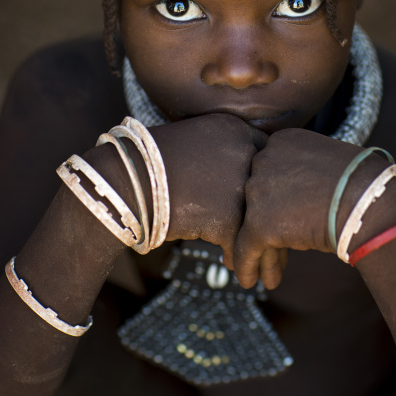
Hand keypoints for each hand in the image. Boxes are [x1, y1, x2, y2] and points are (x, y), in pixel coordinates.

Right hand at [148, 114, 266, 259]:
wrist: (120, 181)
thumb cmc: (148, 164)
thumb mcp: (194, 142)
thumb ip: (224, 153)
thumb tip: (246, 179)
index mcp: (234, 128)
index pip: (265, 156)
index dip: (267, 181)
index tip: (268, 199)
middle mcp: (242, 150)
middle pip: (270, 188)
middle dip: (273, 213)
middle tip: (276, 234)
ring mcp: (236, 182)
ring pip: (259, 219)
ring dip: (261, 243)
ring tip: (263, 262)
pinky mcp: (226, 216)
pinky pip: (241, 242)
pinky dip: (238, 258)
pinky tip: (232, 266)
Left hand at [233, 129, 388, 289]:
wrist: (372, 201)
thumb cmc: (364, 186)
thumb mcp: (329, 167)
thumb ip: (305, 176)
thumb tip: (298, 199)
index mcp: (282, 142)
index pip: (269, 174)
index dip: (273, 200)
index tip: (279, 218)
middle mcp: (264, 159)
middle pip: (257, 198)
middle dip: (264, 224)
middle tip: (268, 249)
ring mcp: (259, 189)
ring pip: (250, 224)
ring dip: (259, 251)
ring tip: (263, 273)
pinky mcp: (259, 222)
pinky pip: (246, 248)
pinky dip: (246, 265)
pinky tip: (249, 281)